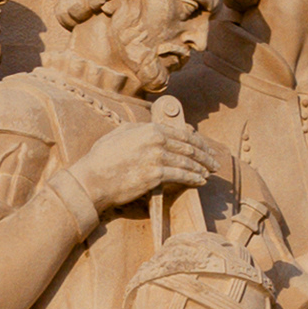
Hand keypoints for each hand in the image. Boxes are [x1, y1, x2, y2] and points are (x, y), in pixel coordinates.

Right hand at [66, 103, 213, 215]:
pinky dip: (193, 179)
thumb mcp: (120, 133)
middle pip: (189, 147)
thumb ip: (140, 128)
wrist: (93, 179)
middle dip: (205, 155)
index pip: (181, 133)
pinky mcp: (156, 176)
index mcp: (149, 128)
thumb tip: (154, 127)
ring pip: (187, 162)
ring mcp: (157, 158)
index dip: (197, 141)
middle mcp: (156, 141)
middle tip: (215, 162)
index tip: (205, 147)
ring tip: (210, 172)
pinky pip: (181, 176)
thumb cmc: (102, 157)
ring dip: (202, 168)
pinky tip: (201, 181)